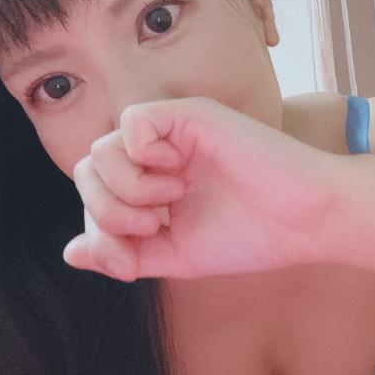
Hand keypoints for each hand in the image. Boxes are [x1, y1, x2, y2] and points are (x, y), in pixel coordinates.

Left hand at [62, 96, 339, 281]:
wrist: (304, 220)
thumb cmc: (252, 236)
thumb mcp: (176, 257)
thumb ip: (123, 255)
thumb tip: (70, 253)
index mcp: (154, 188)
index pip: (94, 198)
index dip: (99, 230)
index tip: (134, 257)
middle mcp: (159, 158)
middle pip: (89, 171)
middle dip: (106, 209)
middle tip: (152, 225)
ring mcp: (174, 135)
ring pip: (104, 148)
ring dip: (127, 186)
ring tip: (170, 199)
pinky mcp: (192, 116)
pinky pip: (135, 120)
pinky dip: (143, 152)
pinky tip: (176, 169)